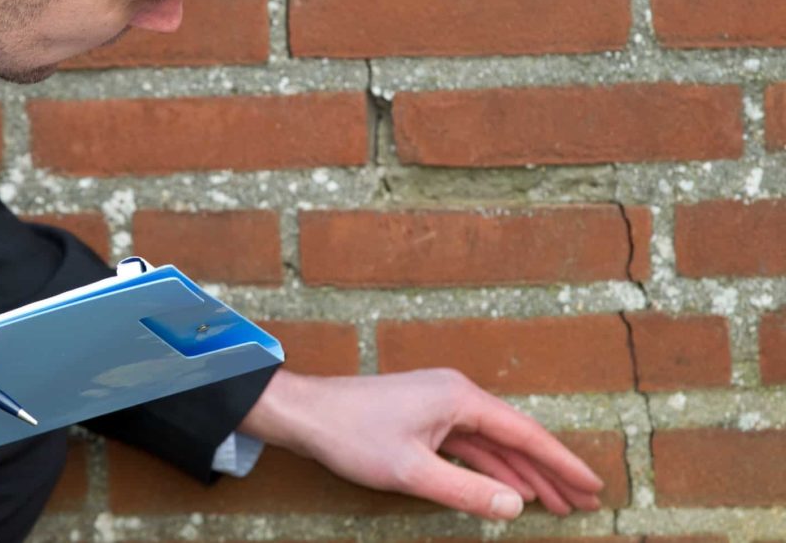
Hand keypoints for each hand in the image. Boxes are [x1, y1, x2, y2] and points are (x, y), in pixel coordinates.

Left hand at [239, 368, 603, 519]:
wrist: (306, 413)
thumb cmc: (353, 436)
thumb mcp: (412, 472)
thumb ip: (467, 491)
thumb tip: (517, 505)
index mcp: (460, 398)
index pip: (525, 434)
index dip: (561, 463)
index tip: (593, 486)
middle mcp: (456, 394)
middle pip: (515, 437)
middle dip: (550, 471)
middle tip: (584, 503)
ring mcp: (440, 404)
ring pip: (493, 443)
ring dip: (522, 472)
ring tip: (555, 504)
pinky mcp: (424, 416)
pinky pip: (469, 444)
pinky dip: (491, 467)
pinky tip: (507, 488)